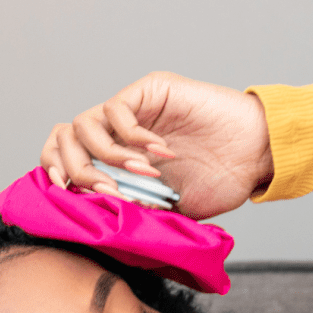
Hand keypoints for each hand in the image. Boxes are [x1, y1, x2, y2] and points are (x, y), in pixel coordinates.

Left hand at [40, 71, 273, 220]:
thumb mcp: (167, 209)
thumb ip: (133, 209)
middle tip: (111, 193)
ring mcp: (133, 108)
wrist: (256, 156)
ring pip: (85, 124)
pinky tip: (161, 154)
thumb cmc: (219, 182)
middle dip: (80, 172)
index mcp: (115, 156)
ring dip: (108, 158)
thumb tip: (98, 222)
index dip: (55, 171)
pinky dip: (132, 138)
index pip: (64, 154)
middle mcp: (118, 129)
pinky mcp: (150, 90)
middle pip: (65, 138)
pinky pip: (117, 110)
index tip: (66, 194)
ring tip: (143, 175)